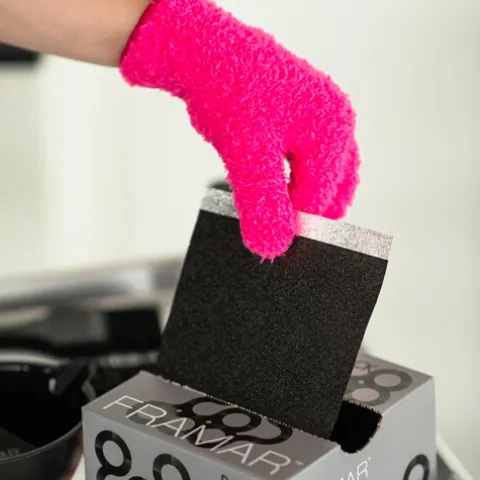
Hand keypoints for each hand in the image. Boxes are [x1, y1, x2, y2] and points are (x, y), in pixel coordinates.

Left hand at [121, 0, 358, 258]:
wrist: (202, 55)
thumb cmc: (228, 91)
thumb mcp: (247, 156)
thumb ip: (263, 205)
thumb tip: (273, 247)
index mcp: (333, 128)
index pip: (321, 200)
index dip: (292, 225)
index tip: (267, 241)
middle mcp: (336, 124)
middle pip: (328, 194)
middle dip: (298, 213)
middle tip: (266, 225)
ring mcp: (321, 124)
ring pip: (318, 183)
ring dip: (292, 199)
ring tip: (261, 198)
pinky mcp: (304, 126)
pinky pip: (305, 169)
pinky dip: (287, 184)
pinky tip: (265, 184)